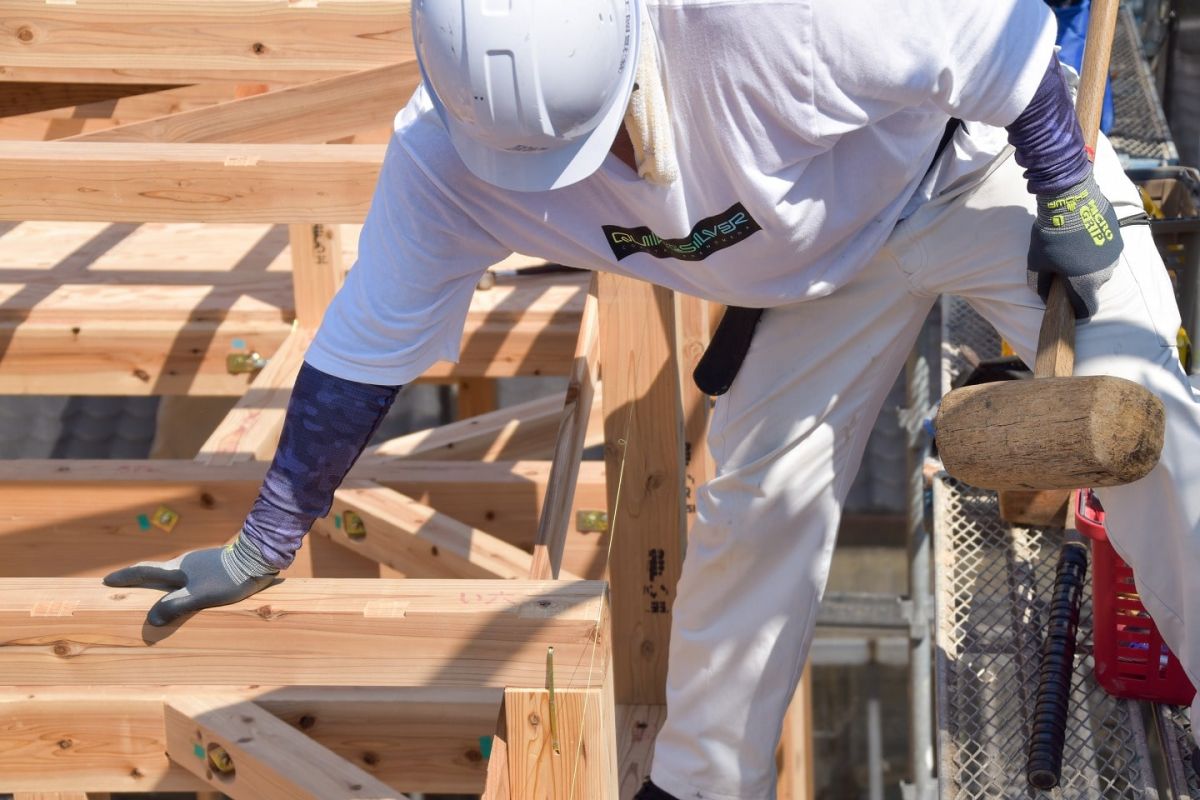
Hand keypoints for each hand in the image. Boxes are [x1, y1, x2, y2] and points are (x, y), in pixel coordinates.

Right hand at [103, 533, 277, 625]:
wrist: (258, 559)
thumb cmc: (228, 578)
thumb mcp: (198, 596)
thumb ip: (174, 606)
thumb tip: (150, 619)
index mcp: (177, 568)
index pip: (144, 571)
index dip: (125, 577)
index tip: (106, 580)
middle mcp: (186, 563)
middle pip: (157, 571)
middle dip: (141, 579)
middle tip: (125, 586)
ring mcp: (201, 562)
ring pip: (175, 574)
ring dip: (162, 582)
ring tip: (154, 593)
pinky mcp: (215, 565)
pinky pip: (190, 576)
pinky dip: (180, 584)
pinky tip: (187, 591)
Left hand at [1028, 169, 1123, 318]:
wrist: (1070, 201)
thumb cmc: (1050, 235)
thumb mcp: (1036, 263)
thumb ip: (1040, 285)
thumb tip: (1045, 296)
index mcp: (1084, 283)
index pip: (1086, 310)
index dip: (1076, 311)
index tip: (1068, 306)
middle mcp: (1104, 273)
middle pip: (1092, 288)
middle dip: (1079, 284)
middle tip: (1064, 269)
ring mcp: (1114, 256)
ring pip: (1100, 270)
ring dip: (1089, 266)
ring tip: (1073, 250)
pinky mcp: (1118, 240)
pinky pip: (1106, 253)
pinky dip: (1096, 251)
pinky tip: (1083, 238)